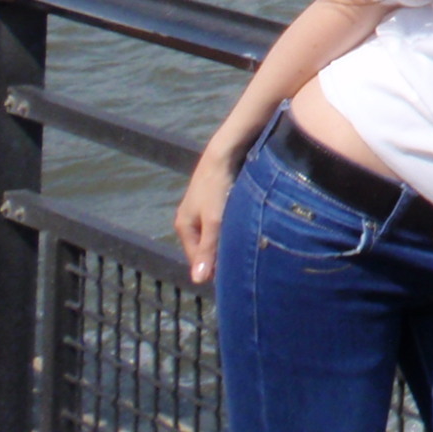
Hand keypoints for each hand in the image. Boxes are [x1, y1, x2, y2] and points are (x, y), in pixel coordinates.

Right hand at [175, 149, 240, 284]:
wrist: (226, 151)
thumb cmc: (218, 186)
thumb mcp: (214, 221)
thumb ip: (208, 249)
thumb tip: (198, 281)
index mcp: (184, 226)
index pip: (198, 260)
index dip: (214, 268)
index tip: (235, 276)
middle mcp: (190, 219)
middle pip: (207, 247)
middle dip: (223, 254)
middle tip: (245, 261)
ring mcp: (203, 209)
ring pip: (217, 234)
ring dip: (230, 240)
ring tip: (248, 246)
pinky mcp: (216, 200)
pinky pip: (224, 222)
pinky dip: (234, 227)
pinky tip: (248, 228)